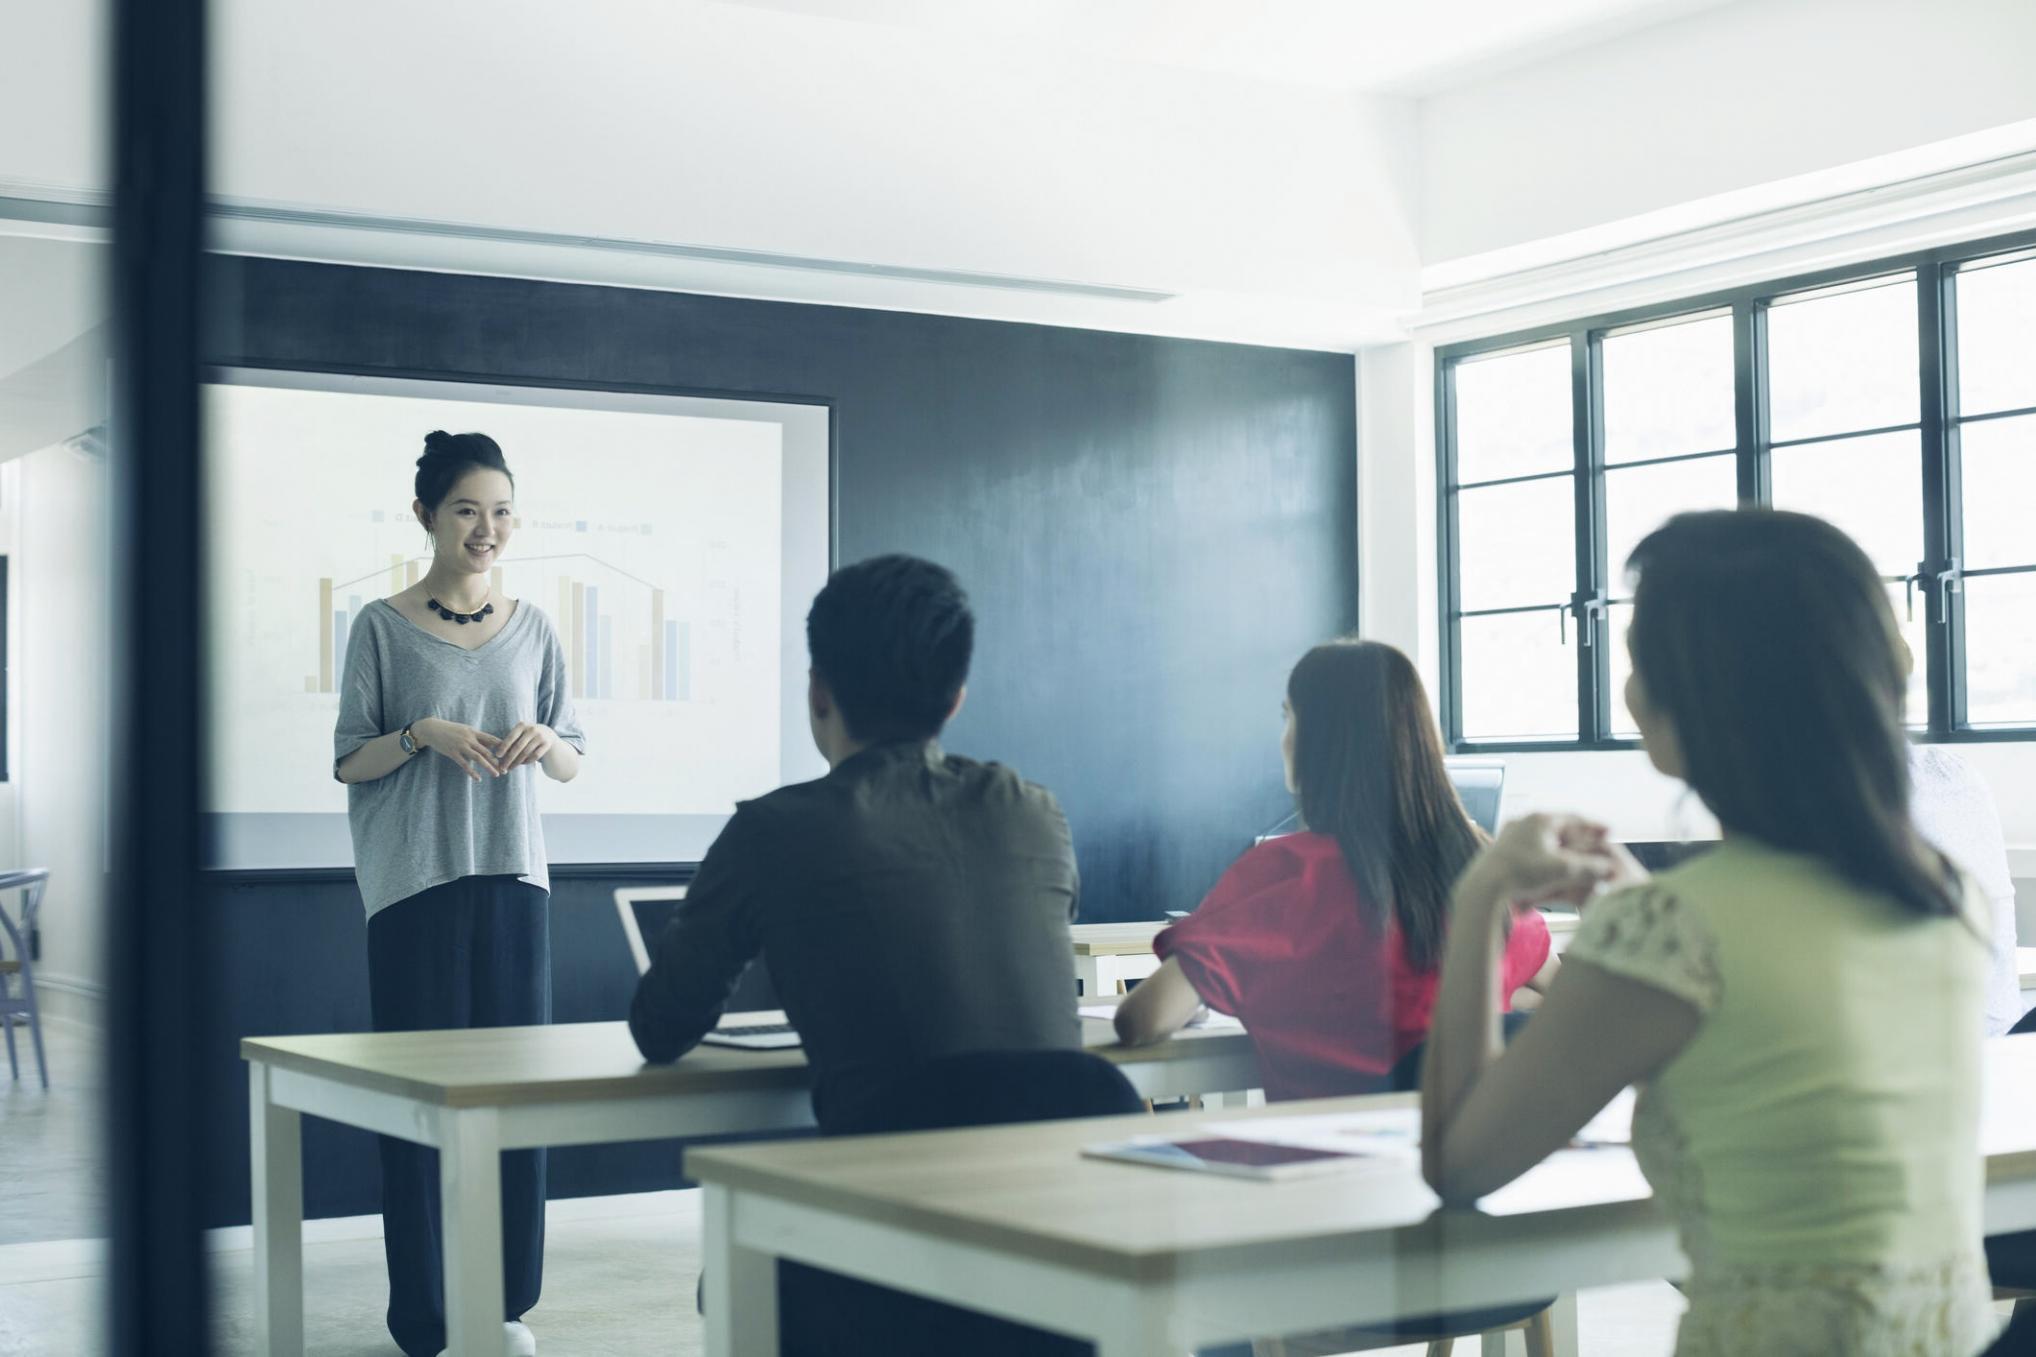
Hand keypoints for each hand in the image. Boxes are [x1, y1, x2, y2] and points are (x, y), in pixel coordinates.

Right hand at [413, 718, 503, 780]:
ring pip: (478, 757)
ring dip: (488, 767)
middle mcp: (469, 738)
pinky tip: (478, 778)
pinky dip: (472, 771)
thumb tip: (489, 744)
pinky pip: (464, 764)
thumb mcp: (465, 730)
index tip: (511, 754)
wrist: (431, 729)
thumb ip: (476, 737)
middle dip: (497, 760)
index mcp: (473, 732)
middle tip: (506, 769)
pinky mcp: (452, 753)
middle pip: (487, 750)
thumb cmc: (450, 730)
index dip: (502, 747)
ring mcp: (460, 746)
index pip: (491, 739)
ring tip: (496, 774)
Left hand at [495, 722, 558, 770]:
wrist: (549, 734)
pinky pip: (534, 756)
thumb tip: (498, 755)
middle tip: (502, 767)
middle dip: (509, 758)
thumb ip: (511, 741)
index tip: (497, 756)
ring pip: (526, 753)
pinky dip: (527, 761)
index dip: (504, 747)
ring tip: (510, 768)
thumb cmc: (528, 736)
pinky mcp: (547, 744)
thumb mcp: (520, 734)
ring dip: (517, 762)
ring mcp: (541, 736)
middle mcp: (532, 729)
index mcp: (522, 725)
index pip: (511, 737)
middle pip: (518, 747)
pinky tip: (522, 764)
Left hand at [1476, 813, 1629, 909]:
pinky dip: (1544, 854)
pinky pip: (1529, 848)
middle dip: (1578, 836)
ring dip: (1560, 846)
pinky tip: (1549, 866)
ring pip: (1542, 837)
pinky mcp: (1501, 849)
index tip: (1609, 831)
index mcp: (1540, 820)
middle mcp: (1523, 821)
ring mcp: (1510, 834)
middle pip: (1558, 826)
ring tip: (1574, 855)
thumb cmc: (1524, 875)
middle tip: (1594, 842)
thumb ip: (1590, 867)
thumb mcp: (1564, 871)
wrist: (1485, 887)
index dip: (1594, 827)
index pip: (1574, 818)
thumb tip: (1611, 869)